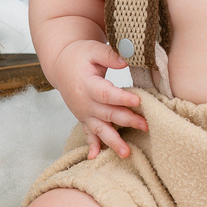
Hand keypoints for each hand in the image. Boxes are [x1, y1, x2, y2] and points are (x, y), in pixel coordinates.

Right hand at [48, 39, 147, 158]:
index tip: (137, 101)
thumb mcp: (92, 49)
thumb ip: (109, 55)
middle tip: (145, 125)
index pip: (105, 94)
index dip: (121, 98)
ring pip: (99, 129)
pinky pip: (88, 134)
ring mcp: (84, 113)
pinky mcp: (84, 119)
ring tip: (126, 153)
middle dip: (127, 120)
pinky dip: (92, 146)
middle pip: (107, 114)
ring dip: (113, 142)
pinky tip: (95, 157)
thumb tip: (126, 61)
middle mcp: (84, 102)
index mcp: (87, 84)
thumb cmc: (79, 56)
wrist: (61, 66)